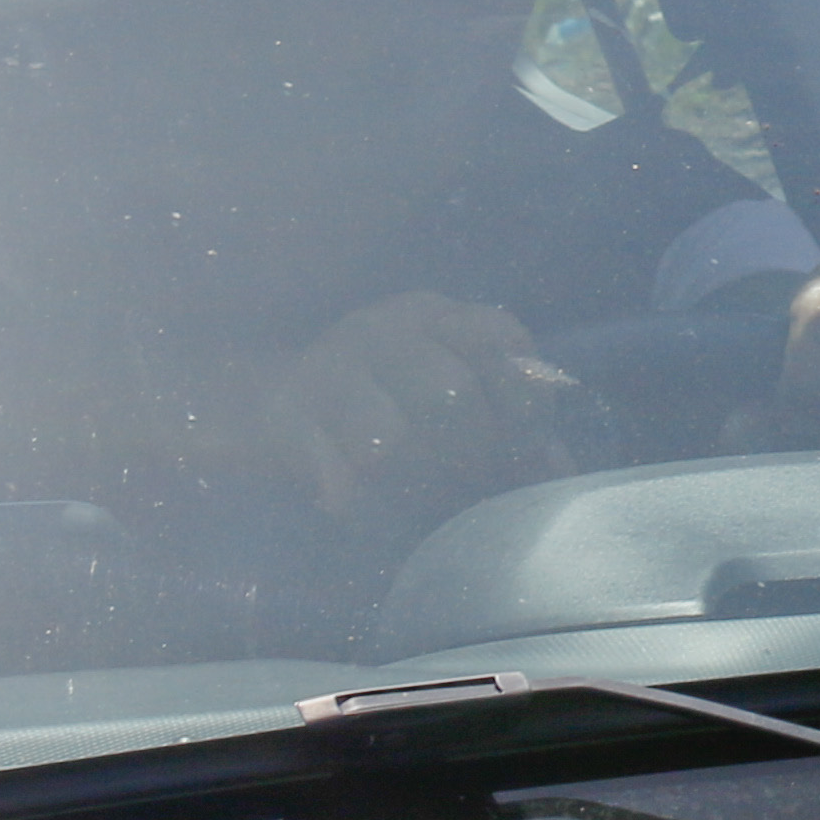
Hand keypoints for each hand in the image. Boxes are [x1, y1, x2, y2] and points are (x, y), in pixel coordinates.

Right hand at [268, 290, 581, 521]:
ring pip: (388, 438)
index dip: (523, 399)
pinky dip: (347, 497)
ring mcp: (328, 370)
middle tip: (467, 479)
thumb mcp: (442, 394)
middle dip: (470, 453)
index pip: (500, 339)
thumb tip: (560, 469)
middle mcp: (383, 330)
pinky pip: (325, 467)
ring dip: (410, 483)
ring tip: (415, 496)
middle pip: (450, 393)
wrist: (260, 402)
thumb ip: (507, 426)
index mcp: (434, 316)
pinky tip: (351, 504)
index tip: (524, 442)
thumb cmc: (376, 402)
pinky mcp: (280, 415)